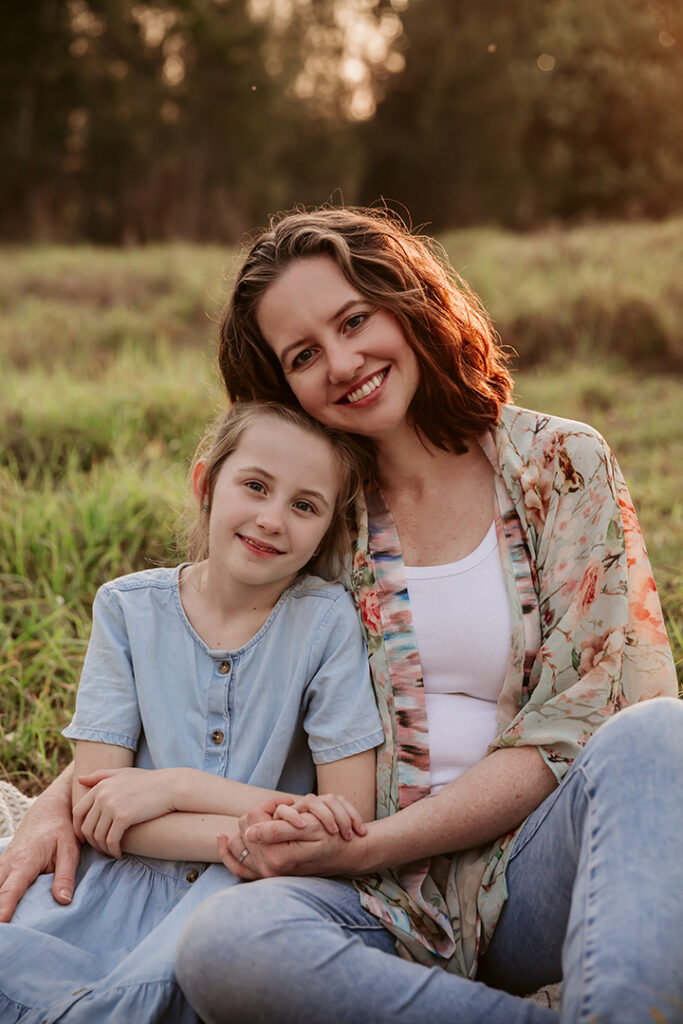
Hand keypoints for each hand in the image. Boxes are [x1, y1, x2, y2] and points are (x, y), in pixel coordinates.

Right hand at [0, 769, 80, 920]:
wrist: (48, 809)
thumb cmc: (61, 829)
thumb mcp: (70, 849)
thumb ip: (66, 875)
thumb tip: (63, 901)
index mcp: (24, 862)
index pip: (10, 890)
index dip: (3, 908)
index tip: (2, 924)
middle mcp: (8, 864)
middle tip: (6, 937)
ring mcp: (2, 865)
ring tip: (7, 930)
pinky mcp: (2, 868)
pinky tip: (5, 913)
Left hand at [73, 767, 175, 857]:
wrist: (170, 786)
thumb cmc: (148, 780)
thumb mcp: (122, 773)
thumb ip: (100, 775)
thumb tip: (80, 779)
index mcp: (100, 786)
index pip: (77, 812)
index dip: (78, 829)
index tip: (86, 838)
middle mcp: (102, 795)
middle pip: (85, 827)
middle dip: (90, 842)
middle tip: (100, 849)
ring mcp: (112, 806)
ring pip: (97, 836)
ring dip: (102, 849)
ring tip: (110, 852)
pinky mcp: (124, 817)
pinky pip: (111, 840)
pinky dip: (113, 850)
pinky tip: (119, 853)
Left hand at [217, 798, 361, 879]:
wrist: (344, 857)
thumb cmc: (330, 839)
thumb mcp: (308, 830)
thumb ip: (276, 830)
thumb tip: (248, 831)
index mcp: (275, 857)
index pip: (252, 820)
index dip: (267, 806)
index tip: (285, 803)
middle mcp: (266, 869)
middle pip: (243, 826)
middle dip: (258, 814)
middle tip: (279, 811)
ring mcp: (265, 874)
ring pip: (237, 841)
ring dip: (248, 828)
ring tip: (267, 821)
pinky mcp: (265, 875)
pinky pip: (236, 865)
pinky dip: (229, 852)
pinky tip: (223, 838)